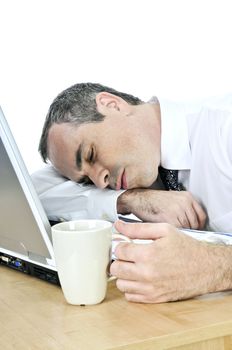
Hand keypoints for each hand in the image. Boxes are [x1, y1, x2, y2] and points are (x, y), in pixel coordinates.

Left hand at [110, 220, 230, 302]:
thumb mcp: (164, 230)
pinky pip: (130, 296)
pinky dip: (131, 288)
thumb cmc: (185, 247)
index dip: (121, 246)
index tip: (127, 245)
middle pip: (115, 269)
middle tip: (128, 256)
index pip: (118, 251)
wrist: (205, 268)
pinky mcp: (154, 298)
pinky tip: (139, 279)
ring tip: (133, 267)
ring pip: (120, 284)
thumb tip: (118, 225)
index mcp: (147, 254)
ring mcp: (150, 288)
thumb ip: (138, 228)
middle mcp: (146, 273)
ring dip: (123, 275)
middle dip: (119, 260)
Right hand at [117, 189, 205, 228]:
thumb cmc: (152, 201)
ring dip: (182, 234)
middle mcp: (184, 202)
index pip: (201, 216)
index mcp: (187, 197)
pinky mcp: (169, 217)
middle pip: (195, 224)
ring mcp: (177, 210)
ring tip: (176, 237)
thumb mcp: (172, 200)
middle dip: (190, 231)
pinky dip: (174, 235)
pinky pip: (177, 230)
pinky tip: (169, 235)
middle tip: (184, 236)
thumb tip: (192, 225)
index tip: (195, 231)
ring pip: (187, 228)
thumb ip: (184, 209)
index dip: (198, 226)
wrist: (137, 198)